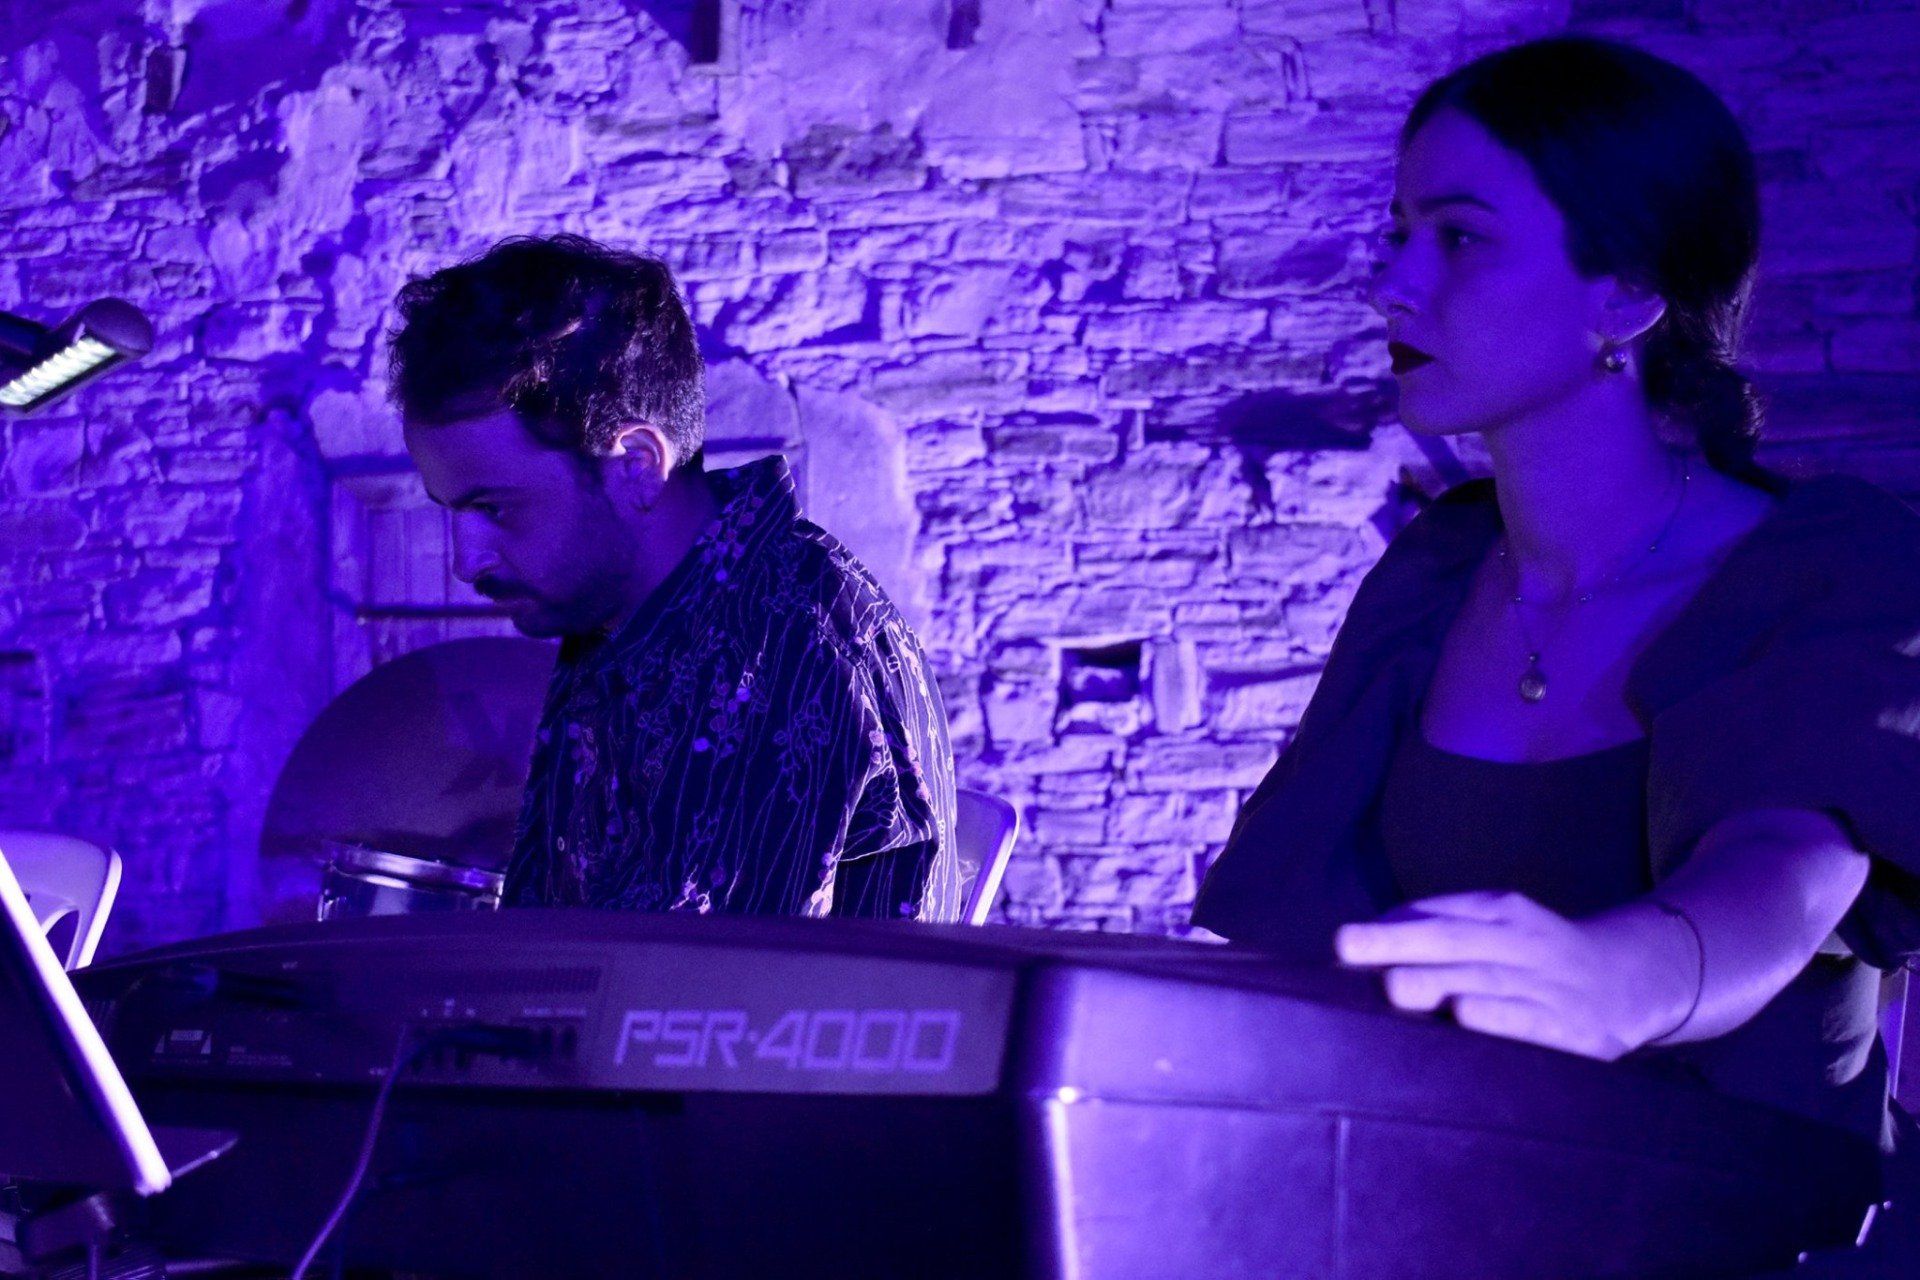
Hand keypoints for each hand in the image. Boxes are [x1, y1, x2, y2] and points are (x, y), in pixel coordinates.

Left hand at [1333, 891, 1695, 1060]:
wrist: (1634, 981)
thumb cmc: (1538, 957)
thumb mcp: (1500, 928)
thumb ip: (1441, 926)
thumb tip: (1367, 939)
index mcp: (1500, 913)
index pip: (1440, 915)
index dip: (1390, 929)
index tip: (1342, 943)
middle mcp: (1522, 942)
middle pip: (1454, 940)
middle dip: (1398, 945)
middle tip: (1346, 948)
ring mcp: (1549, 984)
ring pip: (1487, 980)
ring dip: (1440, 982)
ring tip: (1395, 986)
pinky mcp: (1575, 1029)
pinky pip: (1532, 1022)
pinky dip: (1500, 1018)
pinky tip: (1467, 1016)